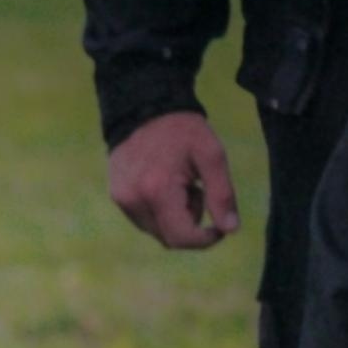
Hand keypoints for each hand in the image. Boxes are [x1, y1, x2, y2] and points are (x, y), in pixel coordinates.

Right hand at [107, 112, 238, 249]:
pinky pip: (143, 219)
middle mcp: (135, 201)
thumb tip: (230, 229)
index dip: (205, 240)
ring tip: (179, 185)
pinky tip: (163, 184)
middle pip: (168, 238)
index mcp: (158, 191)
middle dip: (190, 224)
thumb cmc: (182, 130)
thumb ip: (222, 194)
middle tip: (197, 191)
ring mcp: (122, 201)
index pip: (182, 236)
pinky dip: (160, 211)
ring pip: (156, 230)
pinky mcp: (117, 197)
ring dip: (174, 218)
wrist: (143, 107)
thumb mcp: (212, 155)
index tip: (220, 228)